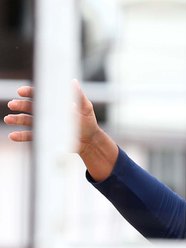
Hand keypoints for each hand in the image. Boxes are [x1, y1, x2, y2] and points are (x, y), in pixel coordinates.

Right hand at [4, 81, 118, 180]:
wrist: (90, 141)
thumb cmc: (88, 122)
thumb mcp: (86, 107)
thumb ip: (79, 95)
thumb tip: (73, 81)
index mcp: (55, 103)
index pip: (40, 95)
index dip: (29, 92)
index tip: (21, 91)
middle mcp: (47, 112)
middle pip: (30, 106)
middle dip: (20, 105)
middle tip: (12, 104)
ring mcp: (44, 124)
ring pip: (27, 120)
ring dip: (17, 119)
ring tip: (8, 119)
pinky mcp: (45, 136)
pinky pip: (31, 136)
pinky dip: (21, 135)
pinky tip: (13, 135)